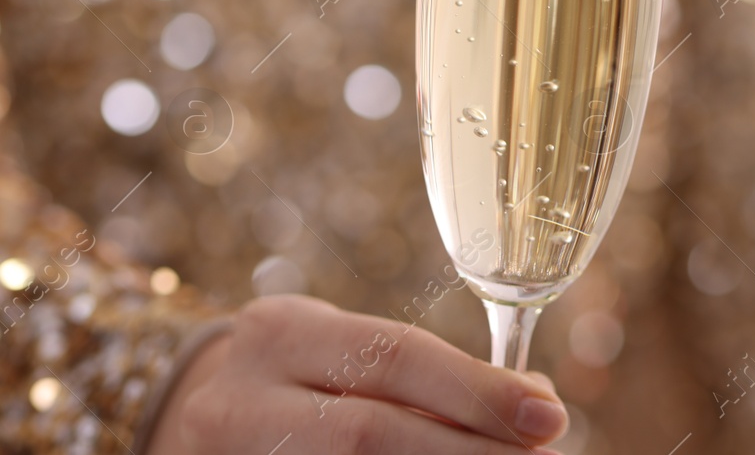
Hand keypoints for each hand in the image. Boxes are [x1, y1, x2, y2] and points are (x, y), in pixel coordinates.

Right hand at [148, 295, 567, 454]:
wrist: (184, 415)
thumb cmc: (296, 378)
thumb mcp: (342, 351)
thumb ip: (424, 373)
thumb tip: (534, 403)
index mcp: (283, 332)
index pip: (395, 357)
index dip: (478, 390)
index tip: (548, 414)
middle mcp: (243, 397)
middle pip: (372, 432)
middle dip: (469, 450)